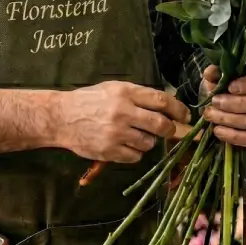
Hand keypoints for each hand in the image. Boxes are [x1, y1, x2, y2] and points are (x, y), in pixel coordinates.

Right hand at [50, 81, 190, 163]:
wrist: (60, 117)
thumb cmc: (88, 101)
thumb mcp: (112, 89)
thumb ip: (137, 95)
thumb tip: (166, 105)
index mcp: (125, 93)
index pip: (161, 100)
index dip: (178, 109)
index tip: (185, 115)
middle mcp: (123, 112)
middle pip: (161, 124)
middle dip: (170, 129)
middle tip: (168, 130)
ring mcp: (116, 133)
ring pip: (149, 142)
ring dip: (148, 141)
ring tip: (135, 136)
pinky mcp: (110, 151)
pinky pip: (135, 156)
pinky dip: (134, 152)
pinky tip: (124, 145)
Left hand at [199, 69, 245, 147]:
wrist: (233, 107)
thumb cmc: (231, 88)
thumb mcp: (224, 78)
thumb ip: (217, 73)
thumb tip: (210, 73)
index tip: (230, 87)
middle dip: (233, 104)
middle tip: (214, 102)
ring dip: (230, 120)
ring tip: (211, 116)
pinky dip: (234, 137)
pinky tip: (218, 131)